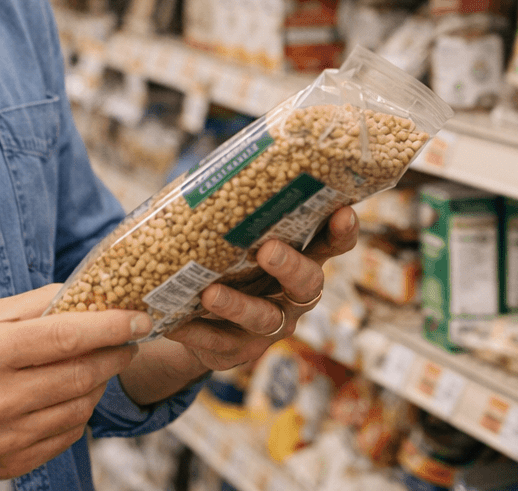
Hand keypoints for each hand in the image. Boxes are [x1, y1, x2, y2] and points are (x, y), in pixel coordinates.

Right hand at [0, 284, 146, 485]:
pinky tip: (74, 394)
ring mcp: (4, 437)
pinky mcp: (11, 463)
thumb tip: (80, 292)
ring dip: (100, 383)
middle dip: (115, 353)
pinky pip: (66, 436)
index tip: (138, 317)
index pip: (65, 337)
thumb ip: (30, 305)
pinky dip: (79, 411)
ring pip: (79, 407)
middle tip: (130, 339)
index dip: (111, 326)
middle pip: (80, 374)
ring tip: (100, 364)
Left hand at [164, 206, 357, 372]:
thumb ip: (235, 213)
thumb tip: (216, 167)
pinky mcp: (236, 350)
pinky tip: (174, 324)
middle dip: (290, 266)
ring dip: (237, 305)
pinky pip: (218, 342)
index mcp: (300, 260)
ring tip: (210, 293)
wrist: (197, 321)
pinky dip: (195, 332)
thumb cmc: (224, 263)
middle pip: (307, 283)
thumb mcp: (234, 239)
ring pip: (263, 318)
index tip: (343, 212)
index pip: (331, 245)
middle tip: (267, 250)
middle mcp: (292, 296)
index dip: (342, 232)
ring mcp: (268, 326)